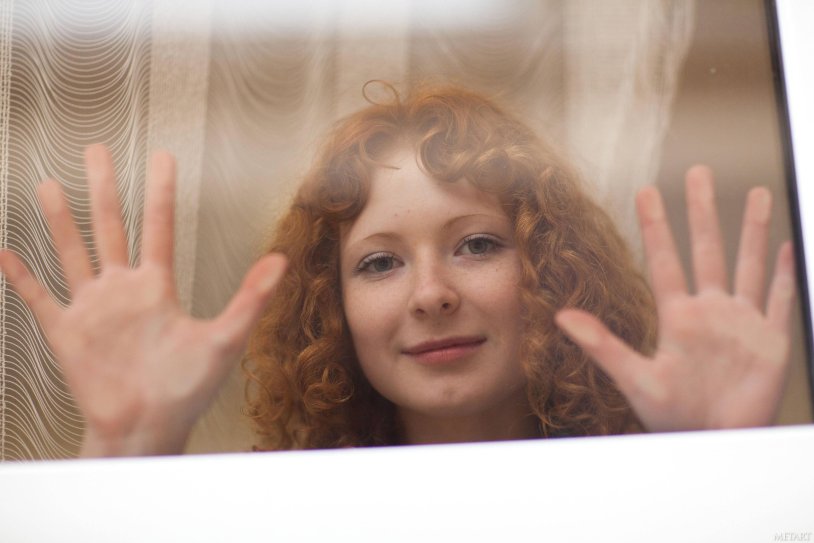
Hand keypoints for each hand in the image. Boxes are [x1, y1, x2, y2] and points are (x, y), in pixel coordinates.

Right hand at [0, 145, 286, 455]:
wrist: (148, 427)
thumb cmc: (188, 389)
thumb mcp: (225, 340)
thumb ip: (250, 299)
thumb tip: (282, 262)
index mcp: (157, 287)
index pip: (158, 226)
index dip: (160, 191)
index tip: (162, 156)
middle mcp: (123, 290)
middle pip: (110, 226)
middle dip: (102, 188)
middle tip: (95, 150)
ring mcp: (93, 309)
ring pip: (72, 252)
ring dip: (60, 219)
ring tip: (49, 184)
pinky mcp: (67, 333)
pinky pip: (38, 299)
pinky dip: (20, 277)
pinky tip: (5, 252)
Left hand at [555, 166, 795, 431]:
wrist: (716, 443)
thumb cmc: (674, 416)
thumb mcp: (634, 378)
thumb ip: (601, 345)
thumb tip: (561, 316)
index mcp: (677, 316)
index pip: (664, 259)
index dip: (656, 225)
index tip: (646, 189)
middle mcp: (710, 311)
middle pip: (708, 248)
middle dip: (703, 210)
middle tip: (698, 171)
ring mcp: (742, 322)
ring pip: (749, 263)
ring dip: (754, 229)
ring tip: (759, 192)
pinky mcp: (771, 340)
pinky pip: (781, 299)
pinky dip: (786, 273)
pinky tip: (788, 245)